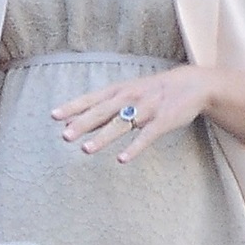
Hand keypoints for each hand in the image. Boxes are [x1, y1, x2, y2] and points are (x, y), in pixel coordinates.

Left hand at [51, 65, 212, 162]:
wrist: (191, 84)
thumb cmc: (152, 91)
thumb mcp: (127, 93)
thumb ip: (103, 109)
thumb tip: (75, 122)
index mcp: (119, 90)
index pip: (91, 99)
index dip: (73, 107)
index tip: (54, 116)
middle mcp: (130, 98)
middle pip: (102, 112)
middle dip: (83, 124)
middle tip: (65, 136)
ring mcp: (146, 109)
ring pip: (121, 125)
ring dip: (103, 137)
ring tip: (86, 150)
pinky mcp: (162, 121)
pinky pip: (146, 136)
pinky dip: (134, 147)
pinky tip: (121, 159)